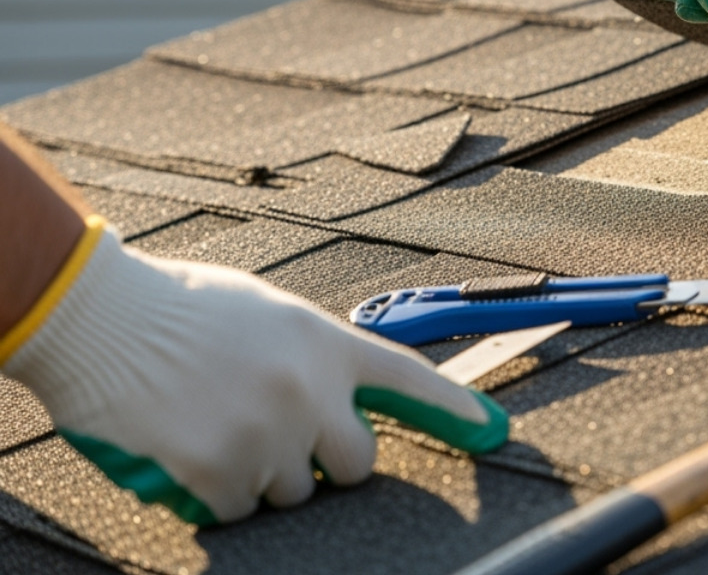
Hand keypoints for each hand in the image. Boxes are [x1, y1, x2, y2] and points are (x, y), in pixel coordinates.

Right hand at [1, 220, 506, 523]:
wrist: (104, 317)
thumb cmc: (181, 307)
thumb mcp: (270, 313)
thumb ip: (313, 353)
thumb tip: (337, 390)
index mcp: (327, 343)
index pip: (410, 380)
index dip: (457, 409)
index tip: (493, 429)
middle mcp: (310, 391)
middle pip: (358, 463)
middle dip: (328, 462)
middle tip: (284, 439)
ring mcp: (268, 434)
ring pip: (293, 494)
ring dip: (263, 477)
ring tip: (218, 427)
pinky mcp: (220, 471)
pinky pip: (239, 511)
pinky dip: (217, 495)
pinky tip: (191, 452)